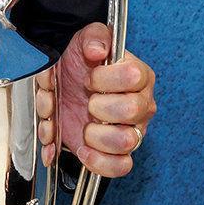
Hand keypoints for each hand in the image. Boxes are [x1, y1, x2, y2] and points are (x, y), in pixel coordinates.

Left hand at [36, 22, 156, 178]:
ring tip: (85, 125)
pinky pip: (119, 167)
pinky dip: (98, 162)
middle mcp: (139, 105)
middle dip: (99, 106)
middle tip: (87, 101)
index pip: (133, 77)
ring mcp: (129, 130)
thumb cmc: (80, 64)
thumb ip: (94, 37)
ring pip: (126, 142)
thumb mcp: (83, 40)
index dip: (105, 78)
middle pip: (132, 111)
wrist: (63, 85)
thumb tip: (97, 50)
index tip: (90, 77)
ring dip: (96, 135)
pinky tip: (83, 149)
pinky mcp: (113, 153)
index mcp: (138, 75)